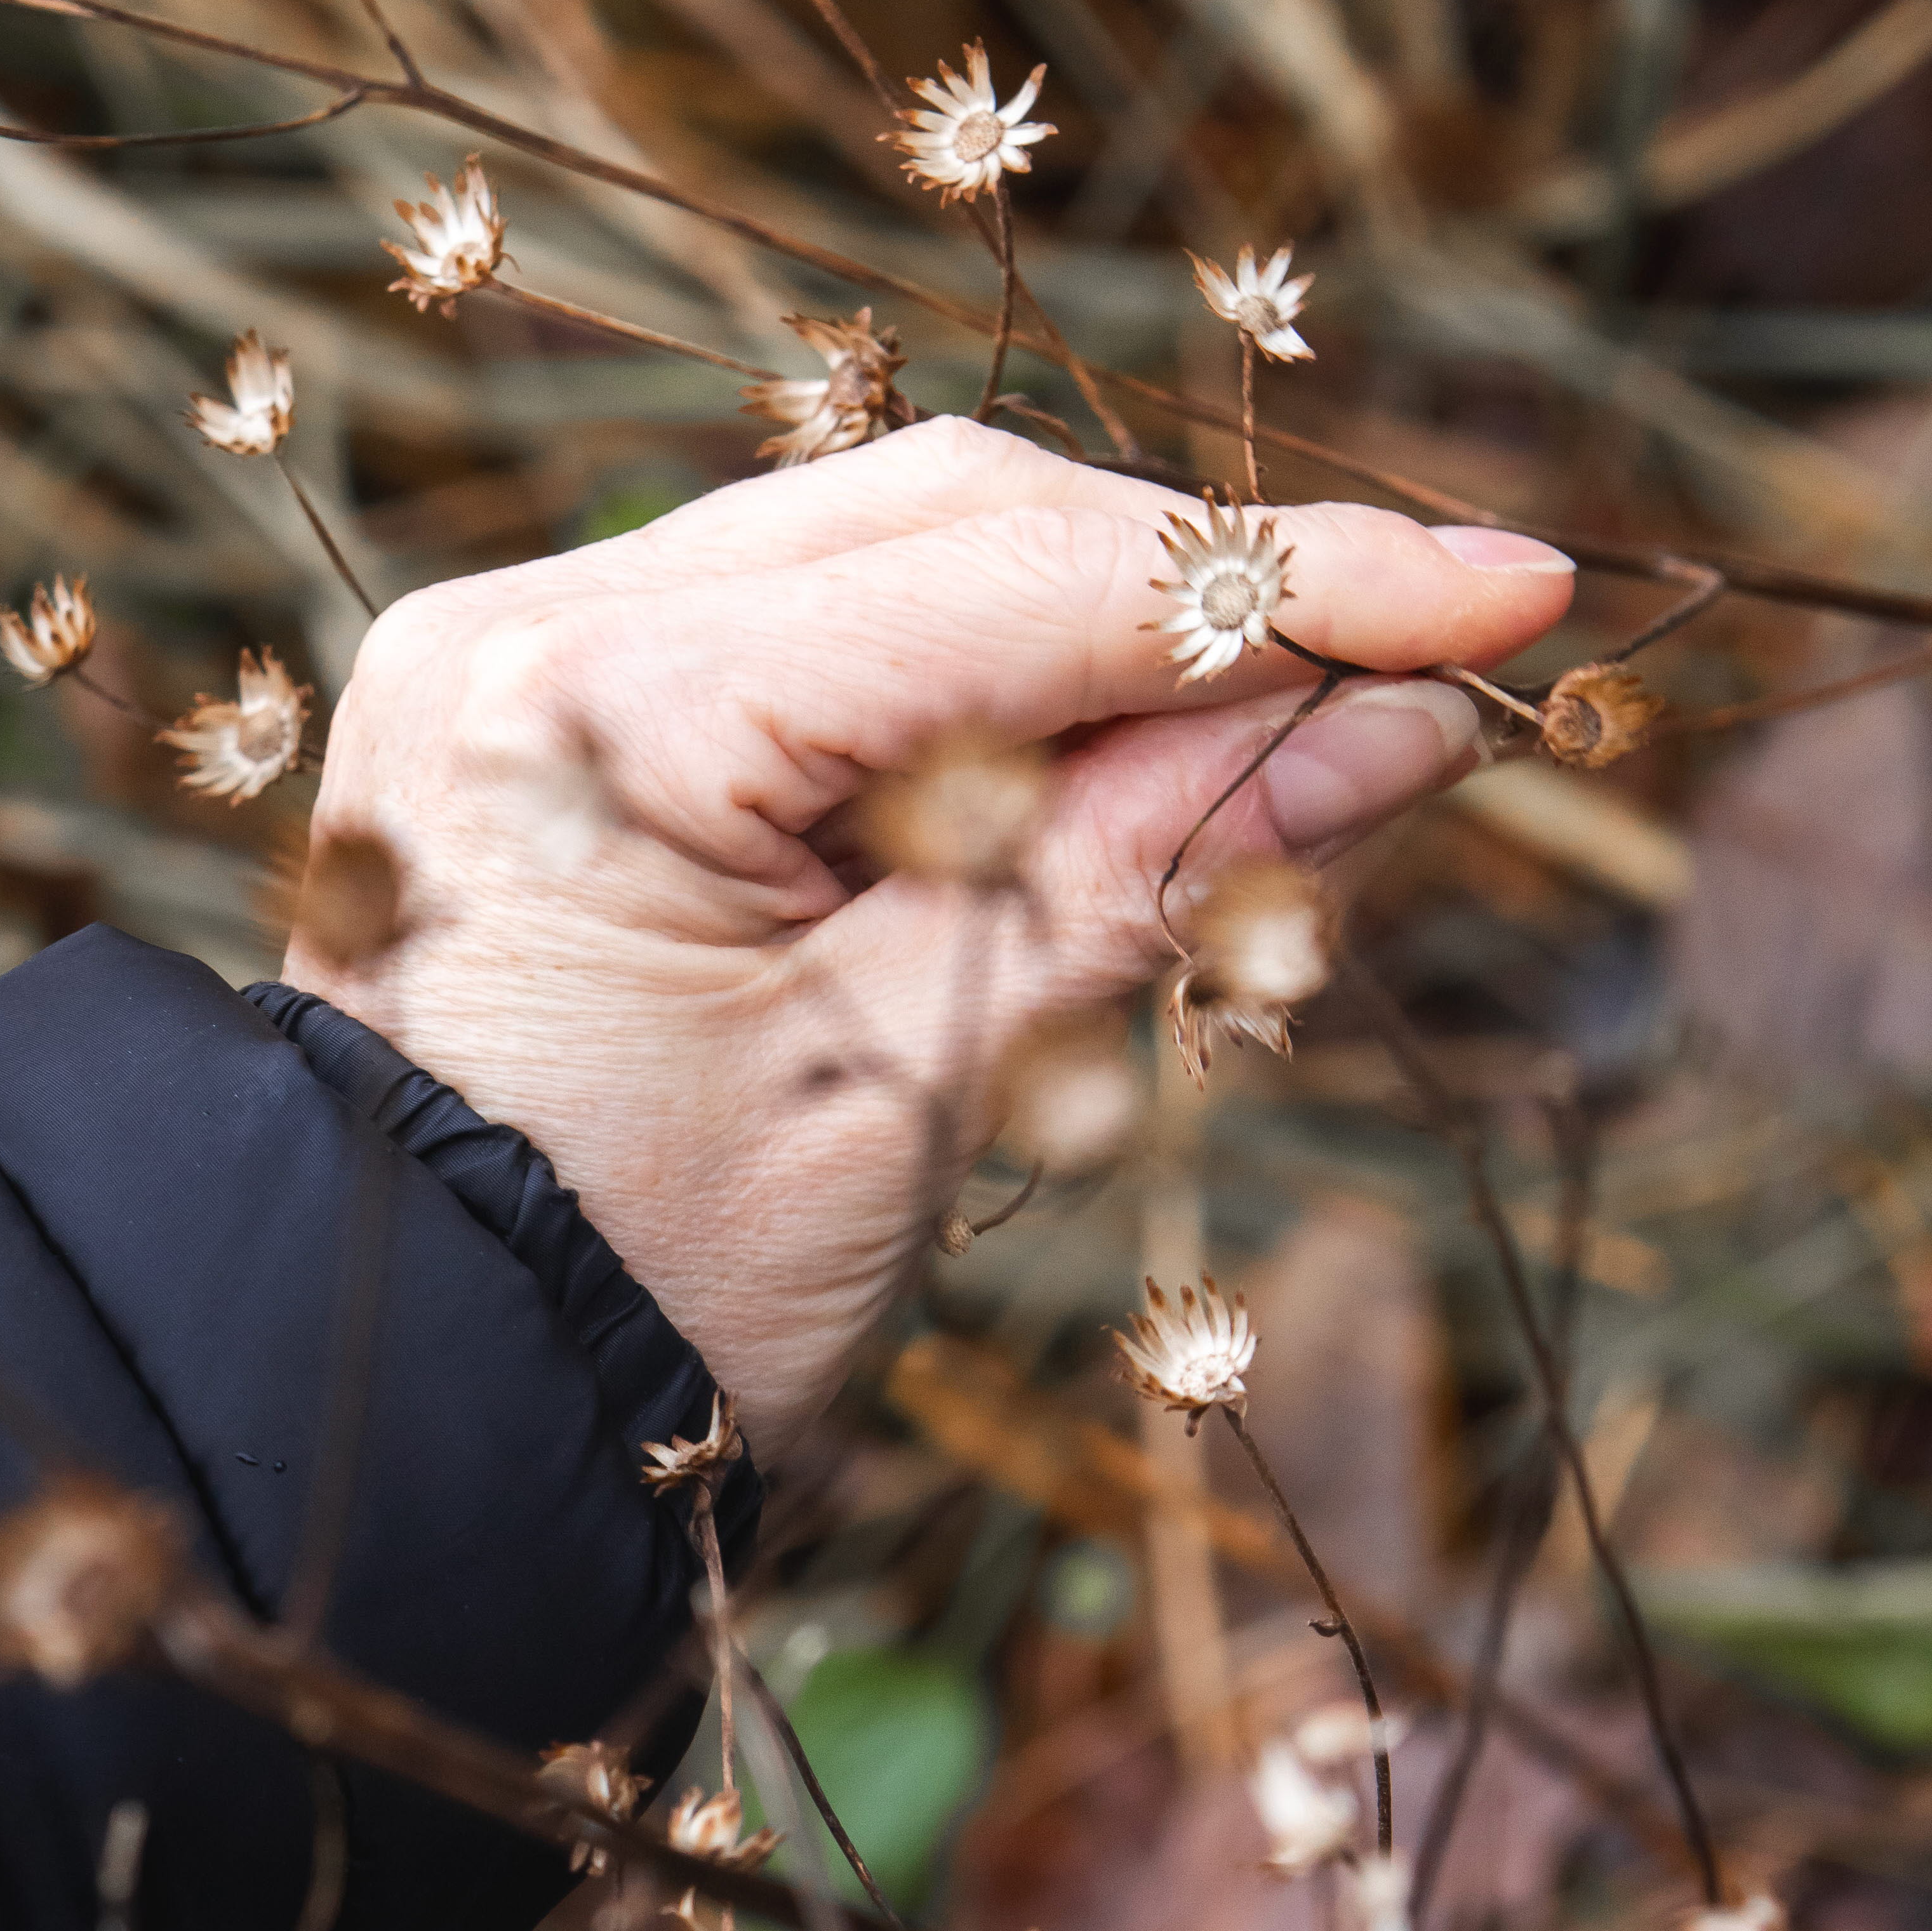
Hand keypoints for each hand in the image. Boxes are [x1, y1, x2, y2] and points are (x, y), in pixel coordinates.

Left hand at [282, 420, 1573, 1455]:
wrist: (420, 1416)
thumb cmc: (648, 1304)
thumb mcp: (932, 1088)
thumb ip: (1162, 871)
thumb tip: (1411, 725)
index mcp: (601, 713)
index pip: (1019, 580)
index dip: (1291, 584)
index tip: (1512, 591)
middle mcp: (543, 624)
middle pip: (965, 514)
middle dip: (1216, 590)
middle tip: (1440, 670)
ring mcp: (543, 650)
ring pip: (913, 555)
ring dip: (1123, 632)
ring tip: (1312, 736)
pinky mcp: (580, 712)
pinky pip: (843, 637)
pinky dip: (1010, 687)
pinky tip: (1140, 758)